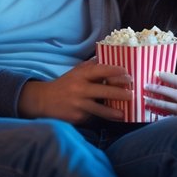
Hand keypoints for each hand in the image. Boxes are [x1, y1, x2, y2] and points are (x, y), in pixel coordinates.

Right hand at [17, 60, 131, 123]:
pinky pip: (92, 116)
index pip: (100, 70)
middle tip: (132, 94)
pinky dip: (102, 117)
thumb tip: (108, 57)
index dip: (114, 71)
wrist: (44, 101)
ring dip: (113, 112)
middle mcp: (80, 88)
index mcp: (81, 75)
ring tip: (124, 113)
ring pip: (100, 108)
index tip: (126, 72)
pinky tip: (111, 118)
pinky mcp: (77, 117)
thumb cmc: (65, 84)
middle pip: (104, 90)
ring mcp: (78, 104)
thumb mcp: (76, 72)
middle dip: (120, 93)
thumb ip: (91, 66)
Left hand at [141, 71, 176, 115]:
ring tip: (145, 99)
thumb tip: (164, 77)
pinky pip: (166, 114)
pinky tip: (151, 109)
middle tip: (145, 86)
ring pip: (164, 105)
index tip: (155, 73)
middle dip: (155, 88)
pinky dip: (158, 111)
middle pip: (167, 92)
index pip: (175, 80)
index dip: (165, 75)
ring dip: (153, 101)